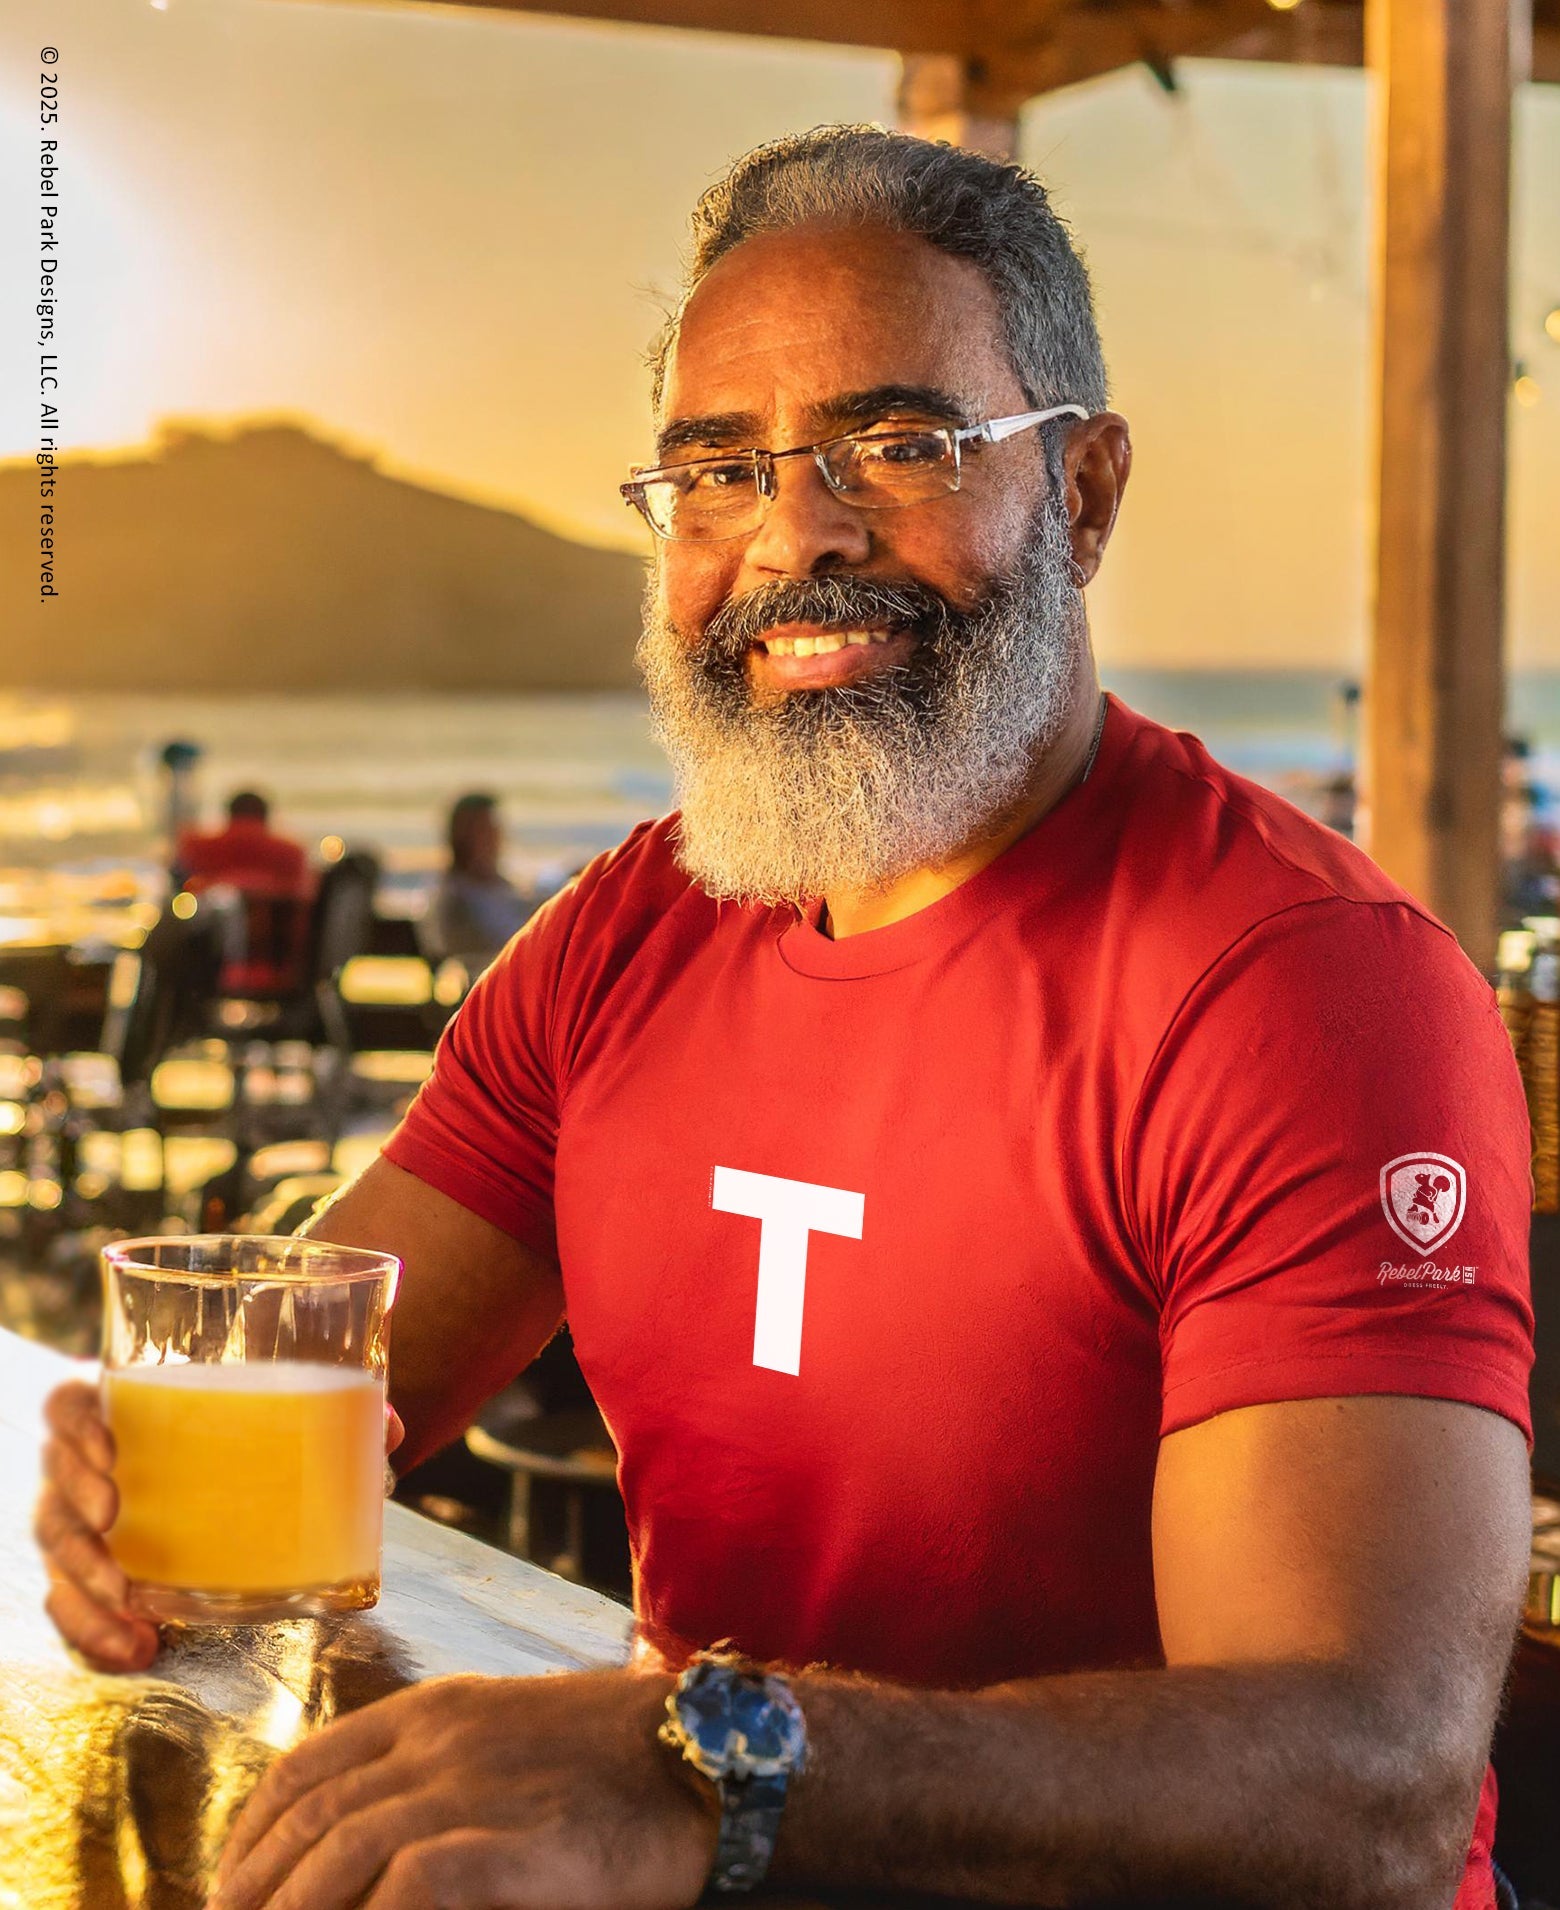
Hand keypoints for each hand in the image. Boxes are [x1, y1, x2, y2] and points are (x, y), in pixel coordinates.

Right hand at [34, 1381, 406, 1673]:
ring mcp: (85, 1524)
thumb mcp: (288, 1419)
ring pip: (57, 1548)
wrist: (234, 1480)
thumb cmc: (249, 1436)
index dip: (75, 1426)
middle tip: (116, 1528)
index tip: (110, 1451)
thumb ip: (337, 1415)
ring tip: (129, 1605)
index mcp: (124, 1411)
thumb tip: (386, 1428)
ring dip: (82, 1581)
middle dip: (75, 1509)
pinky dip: (96, 1631)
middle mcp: (90, 1467)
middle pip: (54, 1481)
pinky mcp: (94, 1576)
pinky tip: (137, 1648)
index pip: (68, 1405)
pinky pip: (72, 1607)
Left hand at [209, 1669, 716, 1909]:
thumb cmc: (618, 1755)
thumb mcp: (516, 1731)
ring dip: (293, 1907)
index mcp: (437, 1710)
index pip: (310, 1762)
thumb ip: (447, 1764)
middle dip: (256, 1884)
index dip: (254, 1825)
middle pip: (310, 1817)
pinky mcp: (502, 1846)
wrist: (705, 1756)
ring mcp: (467, 1791)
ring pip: (338, 1855)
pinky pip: (405, 1890)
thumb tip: (384, 1830)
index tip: (231, 1876)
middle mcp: (437, 1744)